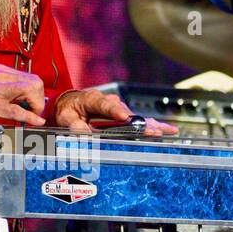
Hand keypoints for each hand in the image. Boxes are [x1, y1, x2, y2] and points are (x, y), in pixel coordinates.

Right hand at [0, 65, 46, 132]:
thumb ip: (3, 89)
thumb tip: (24, 99)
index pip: (30, 77)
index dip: (37, 93)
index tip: (33, 107)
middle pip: (35, 82)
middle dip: (39, 100)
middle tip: (33, 113)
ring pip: (30, 91)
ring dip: (36, 107)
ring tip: (30, 117)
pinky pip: (17, 111)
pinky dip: (31, 117)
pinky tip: (36, 123)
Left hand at [54, 88, 177, 135]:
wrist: (71, 104)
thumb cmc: (68, 110)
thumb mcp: (65, 117)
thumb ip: (73, 125)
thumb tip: (82, 132)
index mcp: (92, 99)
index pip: (105, 104)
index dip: (115, 111)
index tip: (124, 117)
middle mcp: (109, 102)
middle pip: (125, 112)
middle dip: (138, 122)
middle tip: (151, 130)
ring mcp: (118, 108)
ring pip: (135, 117)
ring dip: (149, 125)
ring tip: (165, 131)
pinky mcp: (123, 115)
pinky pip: (138, 121)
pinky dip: (151, 126)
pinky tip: (167, 130)